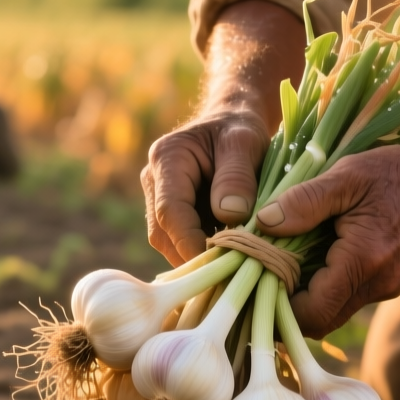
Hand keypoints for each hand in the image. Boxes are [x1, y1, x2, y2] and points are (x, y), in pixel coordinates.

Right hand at [141, 110, 270, 263]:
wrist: (233, 121)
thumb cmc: (240, 129)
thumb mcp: (245, 142)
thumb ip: (237, 176)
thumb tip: (230, 215)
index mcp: (167, 158)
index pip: (170, 212)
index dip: (191, 243)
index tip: (220, 265)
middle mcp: (154, 181)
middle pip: (163, 233)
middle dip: (192, 258)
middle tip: (228, 279)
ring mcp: (158, 199)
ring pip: (169, 242)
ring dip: (197, 260)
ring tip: (230, 272)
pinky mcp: (171, 214)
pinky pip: (179, 242)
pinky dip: (201, 254)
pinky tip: (226, 261)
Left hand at [256, 79, 399, 336]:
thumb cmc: (398, 173)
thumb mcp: (347, 176)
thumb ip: (304, 201)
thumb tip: (262, 223)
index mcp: (363, 263)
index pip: (311, 314)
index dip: (277, 306)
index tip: (254, 281)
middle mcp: (375, 286)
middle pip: (319, 322)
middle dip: (286, 306)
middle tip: (258, 277)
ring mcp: (383, 288)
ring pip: (332, 312)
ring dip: (305, 296)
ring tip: (278, 264)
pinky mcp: (386, 282)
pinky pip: (346, 297)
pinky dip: (323, 286)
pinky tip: (306, 258)